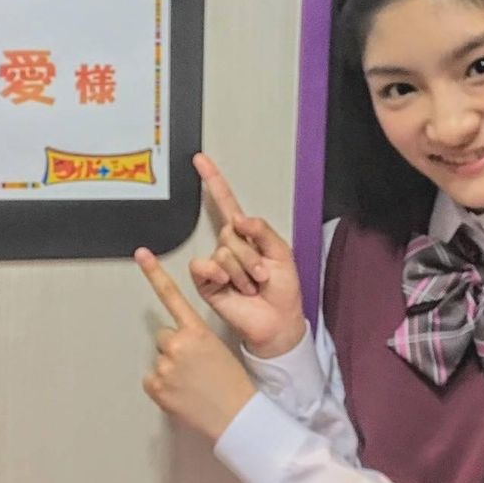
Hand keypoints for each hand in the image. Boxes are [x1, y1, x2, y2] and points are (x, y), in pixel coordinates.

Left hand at [136, 247, 255, 441]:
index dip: (154, 273)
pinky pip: (152, 380)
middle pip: (164, 335)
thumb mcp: (217, 349)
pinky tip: (182, 394)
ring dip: (170, 369)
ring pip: (160, 359)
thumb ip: (193, 339)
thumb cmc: (232, 384)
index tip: (142, 254)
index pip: (172, 296)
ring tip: (191, 383)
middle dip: (175, 348)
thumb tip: (174, 343)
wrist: (237, 418)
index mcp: (197, 331)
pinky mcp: (156, 386)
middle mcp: (177, 343)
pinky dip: (163, 388)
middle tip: (195, 367)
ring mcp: (165, 365)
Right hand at [189, 153, 305, 358]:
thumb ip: (262, 230)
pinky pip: (203, 266)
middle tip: (262, 275)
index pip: (226, 203)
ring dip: (243, 272)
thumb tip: (239, 218)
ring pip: (223, 252)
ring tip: (252, 287)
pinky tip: (228, 284)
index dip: (213, 181)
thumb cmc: (283, 289)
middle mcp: (228, 246)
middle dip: (251, 256)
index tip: (200, 160)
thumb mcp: (282, 253)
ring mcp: (215, 264)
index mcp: (246, 235)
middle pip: (230, 233)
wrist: (278, 321)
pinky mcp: (206, 281)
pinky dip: (218, 273)